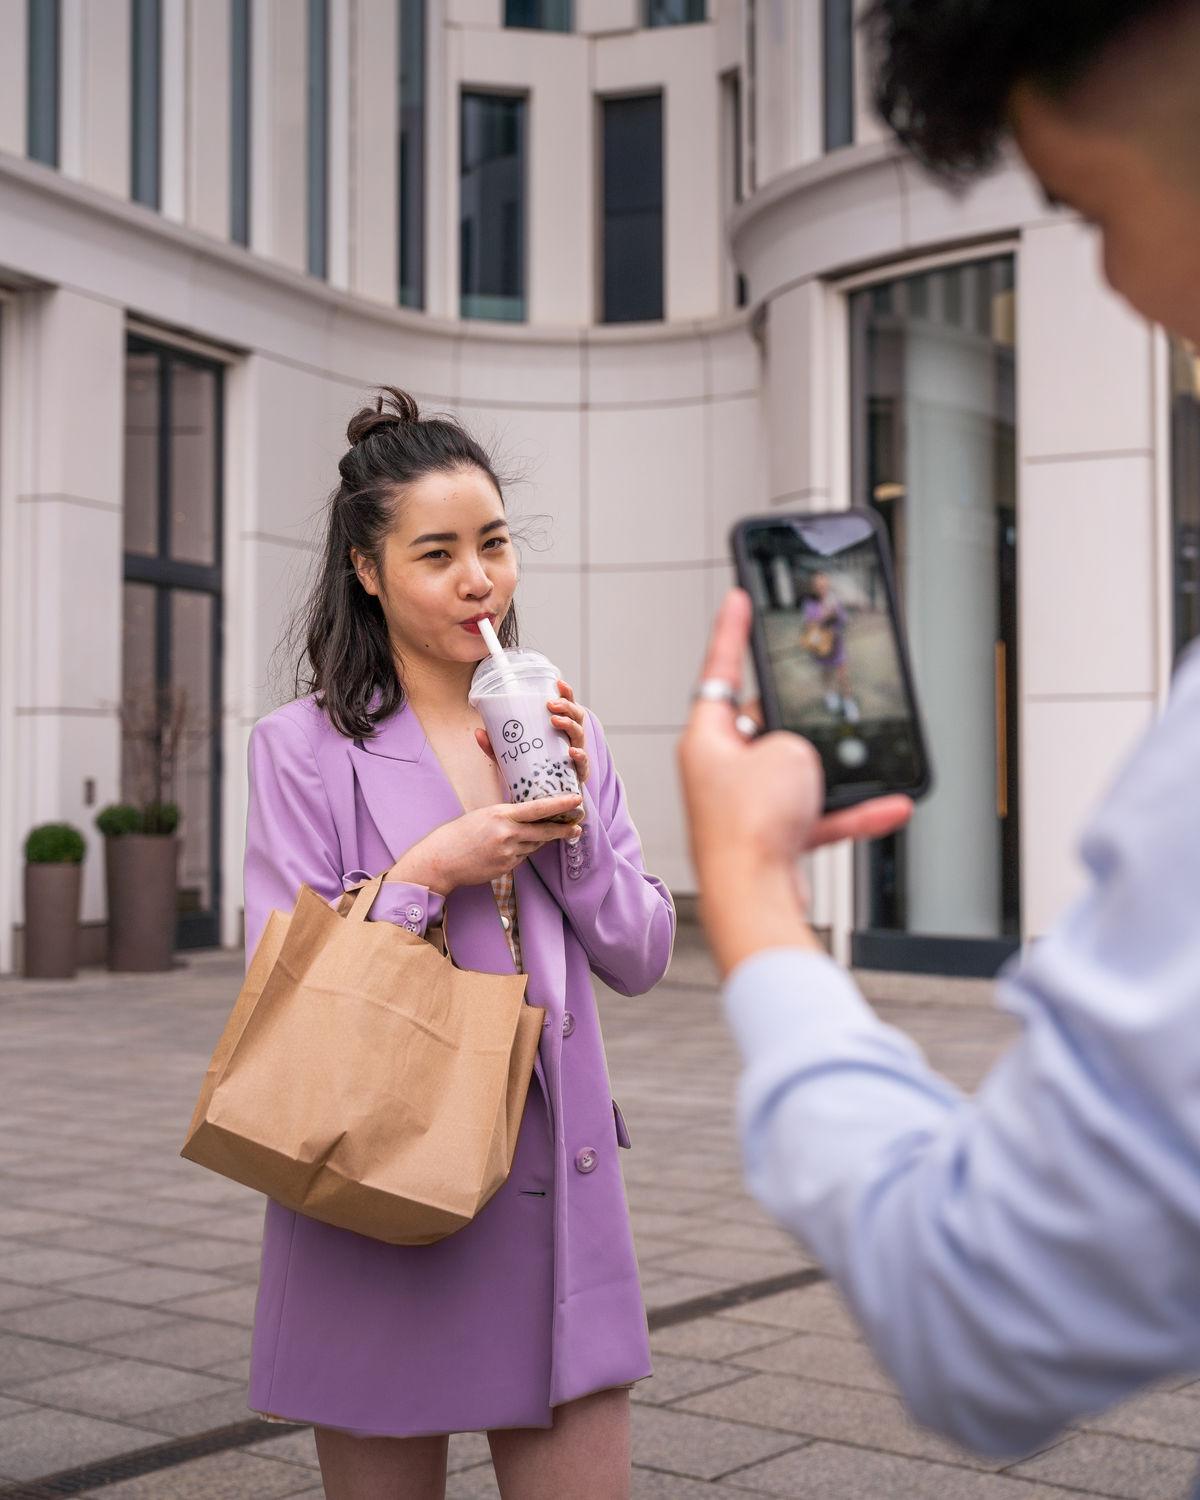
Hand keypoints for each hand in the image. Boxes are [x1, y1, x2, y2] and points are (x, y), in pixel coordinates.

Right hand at [389, 795, 584, 894]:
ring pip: (534, 845)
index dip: (560, 804)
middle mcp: (507, 833)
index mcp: (502, 814)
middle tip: (577, 826)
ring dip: (539, 840)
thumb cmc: (459, 834)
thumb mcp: (484, 815)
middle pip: (544, 831)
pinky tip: (510, 849)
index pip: (538, 808)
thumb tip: (528, 818)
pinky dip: (522, 851)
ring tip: (537, 835)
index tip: (577, 801)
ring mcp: (508, 853)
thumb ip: (507, 816)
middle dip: (563, 829)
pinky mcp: (506, 868)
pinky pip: (522, 857)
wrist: (441, 860)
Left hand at [473, 678, 590, 785]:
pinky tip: (571, 752)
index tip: (558, 682)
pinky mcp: (579, 773)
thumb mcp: (512, 755)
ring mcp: (577, 754)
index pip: (568, 706)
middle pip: (577, 715)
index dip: (566, 693)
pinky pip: (583, 763)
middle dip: (566, 706)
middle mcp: (572, 738)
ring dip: (569, 724)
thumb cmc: (532, 770)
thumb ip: (496, 745)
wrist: (545, 798)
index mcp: (561, 728)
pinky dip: (580, 756)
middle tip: (550, 704)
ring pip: (580, 734)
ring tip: (554, 721)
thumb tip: (478, 732)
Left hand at [678, 590, 912, 971]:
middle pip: (762, 724)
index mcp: (705, 738)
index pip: (720, 668)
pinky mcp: (768, 838)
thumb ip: (795, 738)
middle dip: (796, 720)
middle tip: (815, 706)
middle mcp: (718, 770)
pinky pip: (816, 813)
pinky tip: (888, 806)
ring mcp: (742, 806)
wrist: (756, 898)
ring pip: (794, 772)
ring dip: (829, 772)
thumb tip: (799, 760)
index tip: (737, 599)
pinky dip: (848, 812)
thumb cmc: (752, 826)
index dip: (732, 631)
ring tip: (855, 766)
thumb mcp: (787, 751)